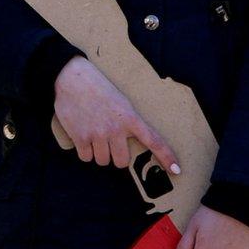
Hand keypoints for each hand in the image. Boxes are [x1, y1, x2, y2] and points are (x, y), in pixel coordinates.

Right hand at [52, 57, 181, 174]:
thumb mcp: (121, 102)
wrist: (72, 78)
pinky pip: (85, 157)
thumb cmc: (98, 88)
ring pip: (102, 161)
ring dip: (98, 154)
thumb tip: (127, 141)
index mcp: (130, 118)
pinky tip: (82, 138)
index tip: (176, 170)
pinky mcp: (80, 136)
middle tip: (110, 145)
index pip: (153, 141)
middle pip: (121, 162)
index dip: (166, 157)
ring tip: (94, 138)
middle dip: (115, 157)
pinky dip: (84, 152)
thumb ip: (127, 122)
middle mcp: (115, 129)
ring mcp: (97, 134)